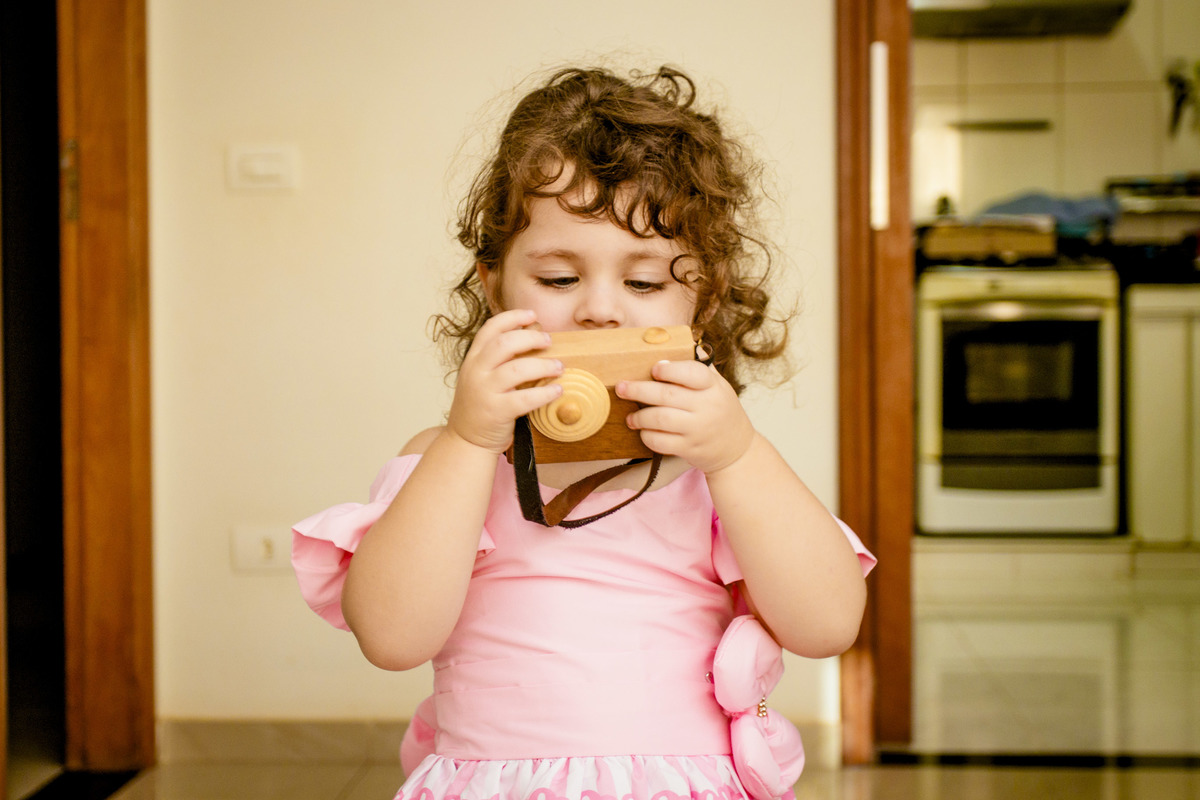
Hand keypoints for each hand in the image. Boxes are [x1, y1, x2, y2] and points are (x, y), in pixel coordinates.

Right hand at [445, 309, 563, 453]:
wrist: (465, 440)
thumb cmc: (481, 406)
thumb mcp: (482, 376)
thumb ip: (500, 359)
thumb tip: (535, 338)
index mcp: (473, 359)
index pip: (490, 329)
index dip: (512, 317)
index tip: (532, 315)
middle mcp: (476, 372)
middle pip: (504, 344)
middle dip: (530, 338)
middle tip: (548, 340)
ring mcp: (484, 392)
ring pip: (516, 369)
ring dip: (543, 365)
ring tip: (559, 366)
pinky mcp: (496, 412)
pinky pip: (524, 398)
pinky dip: (544, 393)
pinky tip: (557, 390)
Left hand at [616, 360, 754, 473]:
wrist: (737, 449)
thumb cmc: (721, 410)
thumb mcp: (719, 386)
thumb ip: (700, 367)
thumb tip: (681, 343)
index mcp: (713, 387)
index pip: (693, 373)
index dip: (670, 369)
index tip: (654, 368)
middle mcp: (707, 407)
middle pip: (667, 395)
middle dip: (638, 390)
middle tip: (621, 388)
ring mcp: (698, 429)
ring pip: (661, 419)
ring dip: (639, 417)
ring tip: (630, 417)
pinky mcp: (690, 449)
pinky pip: (661, 442)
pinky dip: (647, 436)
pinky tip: (643, 432)